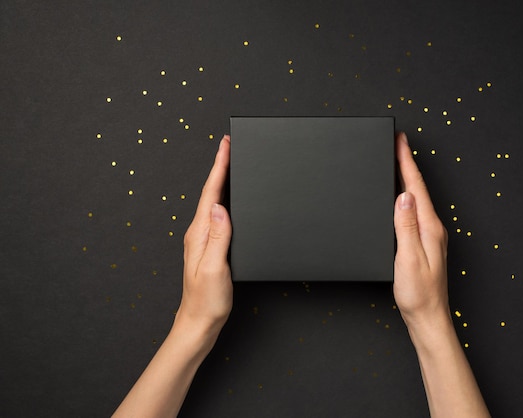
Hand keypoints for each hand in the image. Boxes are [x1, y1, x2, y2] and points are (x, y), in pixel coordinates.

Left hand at [113, 135, 233, 417]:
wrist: (199, 322)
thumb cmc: (206, 300)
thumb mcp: (214, 268)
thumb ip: (218, 237)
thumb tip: (221, 208)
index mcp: (199, 233)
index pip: (211, 193)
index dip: (219, 167)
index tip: (226, 145)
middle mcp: (199, 232)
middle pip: (211, 192)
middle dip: (221, 166)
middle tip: (230, 145)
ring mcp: (203, 240)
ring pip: (214, 202)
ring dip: (222, 181)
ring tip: (230, 163)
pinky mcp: (211, 247)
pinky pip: (218, 216)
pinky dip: (225, 199)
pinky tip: (231, 199)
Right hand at [393, 132, 449, 327]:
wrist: (428, 317)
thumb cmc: (418, 294)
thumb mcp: (408, 258)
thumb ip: (406, 226)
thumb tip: (403, 196)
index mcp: (429, 228)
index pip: (415, 188)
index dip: (406, 162)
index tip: (400, 141)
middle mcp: (433, 228)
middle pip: (417, 188)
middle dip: (406, 163)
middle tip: (397, 142)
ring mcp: (429, 235)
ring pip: (416, 198)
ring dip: (407, 178)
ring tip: (398, 161)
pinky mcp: (424, 243)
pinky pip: (414, 211)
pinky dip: (406, 196)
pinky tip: (400, 196)